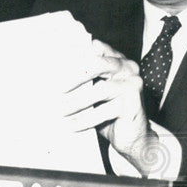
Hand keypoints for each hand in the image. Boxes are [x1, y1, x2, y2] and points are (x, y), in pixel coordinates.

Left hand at [64, 40, 161, 175]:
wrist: (133, 137)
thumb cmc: (110, 114)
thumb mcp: (95, 92)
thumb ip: (83, 79)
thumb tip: (52, 76)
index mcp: (118, 60)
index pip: (96, 48)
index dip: (75, 56)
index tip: (55, 68)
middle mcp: (128, 68)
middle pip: (98, 63)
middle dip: (74, 76)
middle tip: (56, 89)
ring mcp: (133, 85)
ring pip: (100, 90)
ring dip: (76, 103)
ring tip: (59, 111)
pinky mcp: (132, 104)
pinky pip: (103, 111)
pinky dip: (84, 119)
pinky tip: (71, 125)